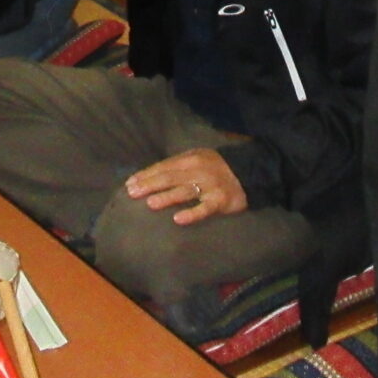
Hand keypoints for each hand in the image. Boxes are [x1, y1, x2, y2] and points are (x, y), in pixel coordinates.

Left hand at [126, 149, 247, 225]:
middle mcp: (198, 170)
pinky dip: (192, 213)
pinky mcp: (220, 200)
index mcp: (190, 159)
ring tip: (150, 203)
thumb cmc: (215, 169)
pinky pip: (205, 208)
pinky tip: (178, 219)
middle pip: (170, 177)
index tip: (129, 184)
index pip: (164, 166)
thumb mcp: (197, 160)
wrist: (248, 174)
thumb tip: (148, 177)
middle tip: (133, 193)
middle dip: (150, 185)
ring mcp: (210, 185)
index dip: (146, 175)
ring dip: (167, 197)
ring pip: (185, 191)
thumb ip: (176, 166)